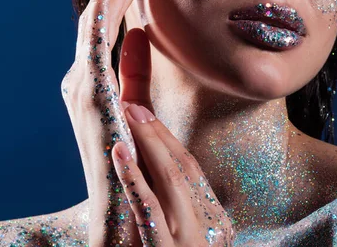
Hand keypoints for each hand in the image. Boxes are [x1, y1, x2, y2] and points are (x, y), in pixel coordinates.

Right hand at [60, 0, 152, 245]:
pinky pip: (97, 42)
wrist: (129, 223)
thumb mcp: (140, 109)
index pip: (107, 26)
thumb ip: (134, 74)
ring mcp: (84, 91)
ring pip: (95, 22)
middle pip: (96, 17)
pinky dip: (106, 6)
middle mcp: (86, 84)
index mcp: (100, 85)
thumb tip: (136, 35)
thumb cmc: (140, 172)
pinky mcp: (92, 100)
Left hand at [111, 93, 234, 245]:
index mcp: (217, 219)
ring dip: (149, 140)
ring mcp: (191, 236)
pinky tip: (119, 151)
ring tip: (129, 113)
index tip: (146, 114)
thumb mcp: (196, 242)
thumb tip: (166, 186)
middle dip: (158, 130)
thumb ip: (189, 219)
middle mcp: (211, 223)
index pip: (192, 170)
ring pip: (172, 177)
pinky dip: (133, 177)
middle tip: (134, 103)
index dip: (168, 139)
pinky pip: (149, 208)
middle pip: (185, 166)